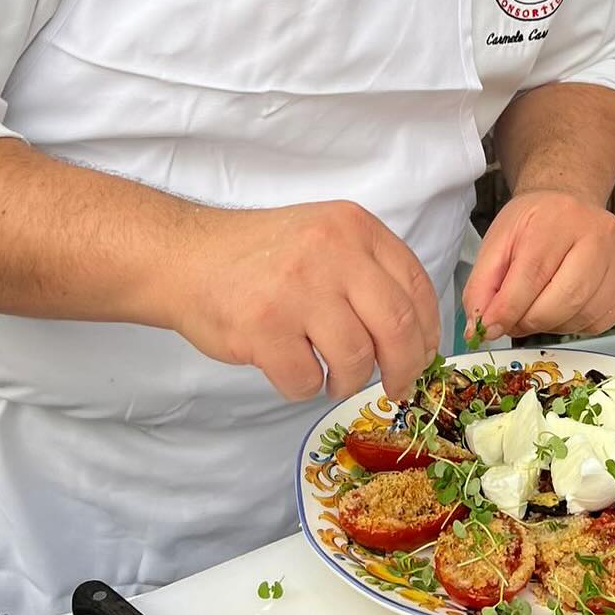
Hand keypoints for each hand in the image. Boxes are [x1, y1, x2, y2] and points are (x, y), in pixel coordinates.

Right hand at [176, 201, 440, 403]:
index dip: (428, 330)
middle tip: (397, 386)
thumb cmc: (259, 256)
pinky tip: (291, 369)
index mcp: (354, 227)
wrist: (185, 258)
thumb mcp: (324, 237)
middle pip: (397, 326)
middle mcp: (332, 251)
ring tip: (330, 377)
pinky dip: (303, 388)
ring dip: (347, 380)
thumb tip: (418, 337)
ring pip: (356, 358)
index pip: (416, 284)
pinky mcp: (264, 328)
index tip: (423, 355)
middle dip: (404, 367)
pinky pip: (306, 381)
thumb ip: (369, 272)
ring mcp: (297, 289)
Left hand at [461, 191, 614, 342]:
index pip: (532, 275)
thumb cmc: (534, 222)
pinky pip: (600, 321)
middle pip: (563, 300)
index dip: (507, 310)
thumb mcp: (498, 241)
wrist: (571, 203)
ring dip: (551, 325)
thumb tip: (479, 328)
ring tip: (537, 308)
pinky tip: (562, 307)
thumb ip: (482, 285)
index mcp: (558, 219)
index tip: (488, 328)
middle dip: (529, 321)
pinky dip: (574, 325)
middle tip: (512, 321)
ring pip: (582, 315)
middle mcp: (597, 235)